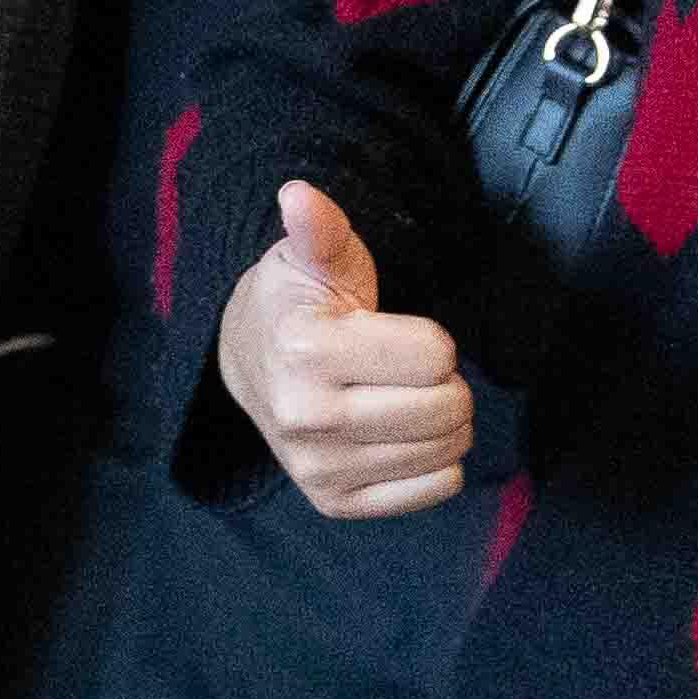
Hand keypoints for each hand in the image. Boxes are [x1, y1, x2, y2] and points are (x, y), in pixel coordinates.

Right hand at [218, 182, 474, 519]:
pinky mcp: (335, 502)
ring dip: (443, 420)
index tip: (390, 332)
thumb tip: (298, 196)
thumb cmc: (297, 305)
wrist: (249, 365)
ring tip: (400, 397)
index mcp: (305, 351)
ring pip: (448, 451)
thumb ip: (322, 230)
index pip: (437, 355)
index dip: (429, 338)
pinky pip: (436, 489)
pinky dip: (435, 462)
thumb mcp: (311, 259)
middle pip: (448, 408)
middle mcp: (307, 418)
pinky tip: (400, 436)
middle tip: (402, 368)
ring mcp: (319, 469)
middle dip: (443, 381)